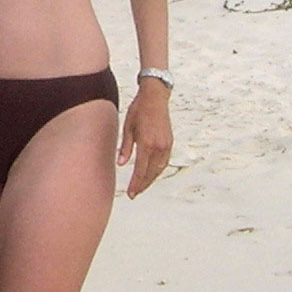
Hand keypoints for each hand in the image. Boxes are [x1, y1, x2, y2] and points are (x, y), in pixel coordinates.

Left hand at [117, 83, 171, 198]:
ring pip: (159, 169)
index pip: (140, 170)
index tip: (130, 193)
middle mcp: (158, 147)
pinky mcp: (170, 142)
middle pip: (150, 173)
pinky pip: (164, 162)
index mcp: (146, 144)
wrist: (155, 97)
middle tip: (134, 194)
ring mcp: (166, 145)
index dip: (135, 184)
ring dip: (150, 179)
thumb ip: (125, 148)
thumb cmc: (139, 110)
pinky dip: (157, 170)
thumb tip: (121, 164)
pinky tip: (150, 173)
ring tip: (141, 186)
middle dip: (142, 185)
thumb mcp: (128, 128)